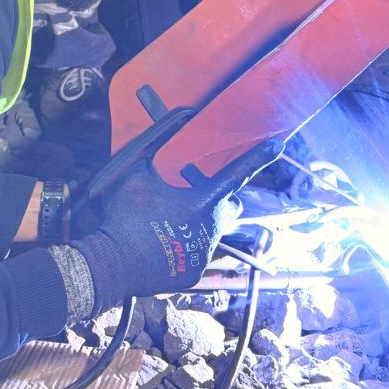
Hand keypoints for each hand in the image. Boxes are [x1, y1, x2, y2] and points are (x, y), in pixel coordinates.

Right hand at [73, 141, 281, 310]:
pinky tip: (160, 246)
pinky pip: (196, 255)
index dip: (258, 158)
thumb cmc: (122, 215)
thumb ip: (158, 139)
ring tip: (167, 223)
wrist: (109, 263)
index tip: (278, 144)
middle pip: (230, 208)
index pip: (236, 174)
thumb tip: (180, 113)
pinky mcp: (193, 274)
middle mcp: (211, 229)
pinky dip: (184, 248)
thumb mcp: (134, 170)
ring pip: (212, 232)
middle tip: (194, 196)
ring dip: (197, 224)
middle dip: (221, 200)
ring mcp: (204, 255)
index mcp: (201, 202)